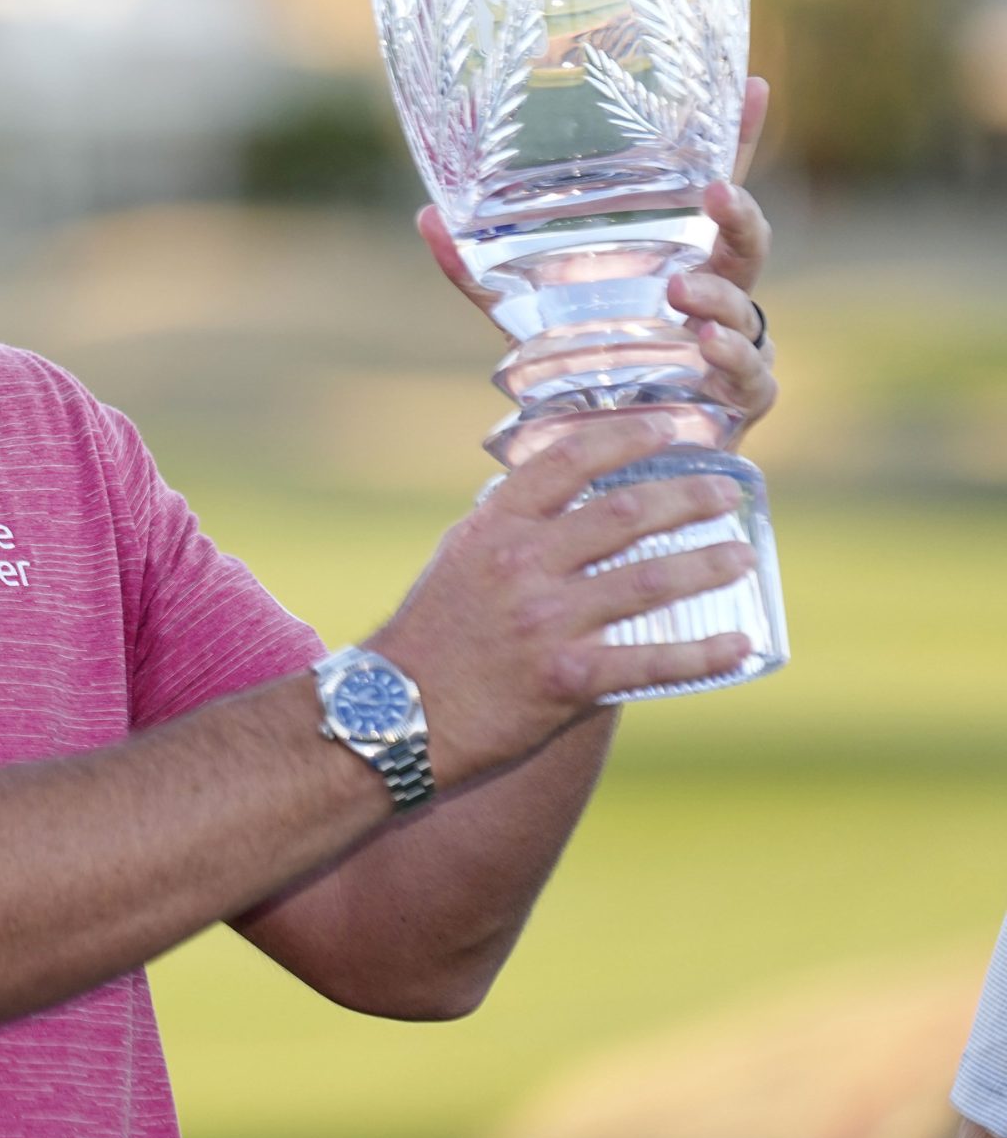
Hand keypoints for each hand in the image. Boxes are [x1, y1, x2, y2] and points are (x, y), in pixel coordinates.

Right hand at [367, 415, 755, 785]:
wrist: (395, 712)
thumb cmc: (430, 634)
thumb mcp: (458, 559)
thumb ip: (510, 527)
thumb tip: (566, 498)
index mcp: (494, 527)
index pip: (568, 461)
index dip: (627, 436)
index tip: (670, 425)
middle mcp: (521, 564)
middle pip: (624, 514)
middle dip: (688, 498)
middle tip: (727, 493)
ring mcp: (545, 622)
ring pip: (648, 581)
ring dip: (706, 565)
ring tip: (742, 556)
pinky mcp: (565, 679)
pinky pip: (649, 661)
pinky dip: (702, 653)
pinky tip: (740, 644)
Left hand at [417, 76, 777, 436]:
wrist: (601, 452)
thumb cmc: (577, 366)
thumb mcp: (524, 311)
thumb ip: (478, 270)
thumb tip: (427, 216)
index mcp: (677, 258)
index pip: (710, 194)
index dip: (733, 138)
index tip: (749, 84)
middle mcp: (716, 295)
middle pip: (747, 243)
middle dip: (740, 215)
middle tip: (715, 193)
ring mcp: (735, 345)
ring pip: (745, 308)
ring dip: (717, 296)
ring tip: (680, 288)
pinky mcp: (738, 400)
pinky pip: (752, 376)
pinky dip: (732, 360)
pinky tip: (703, 345)